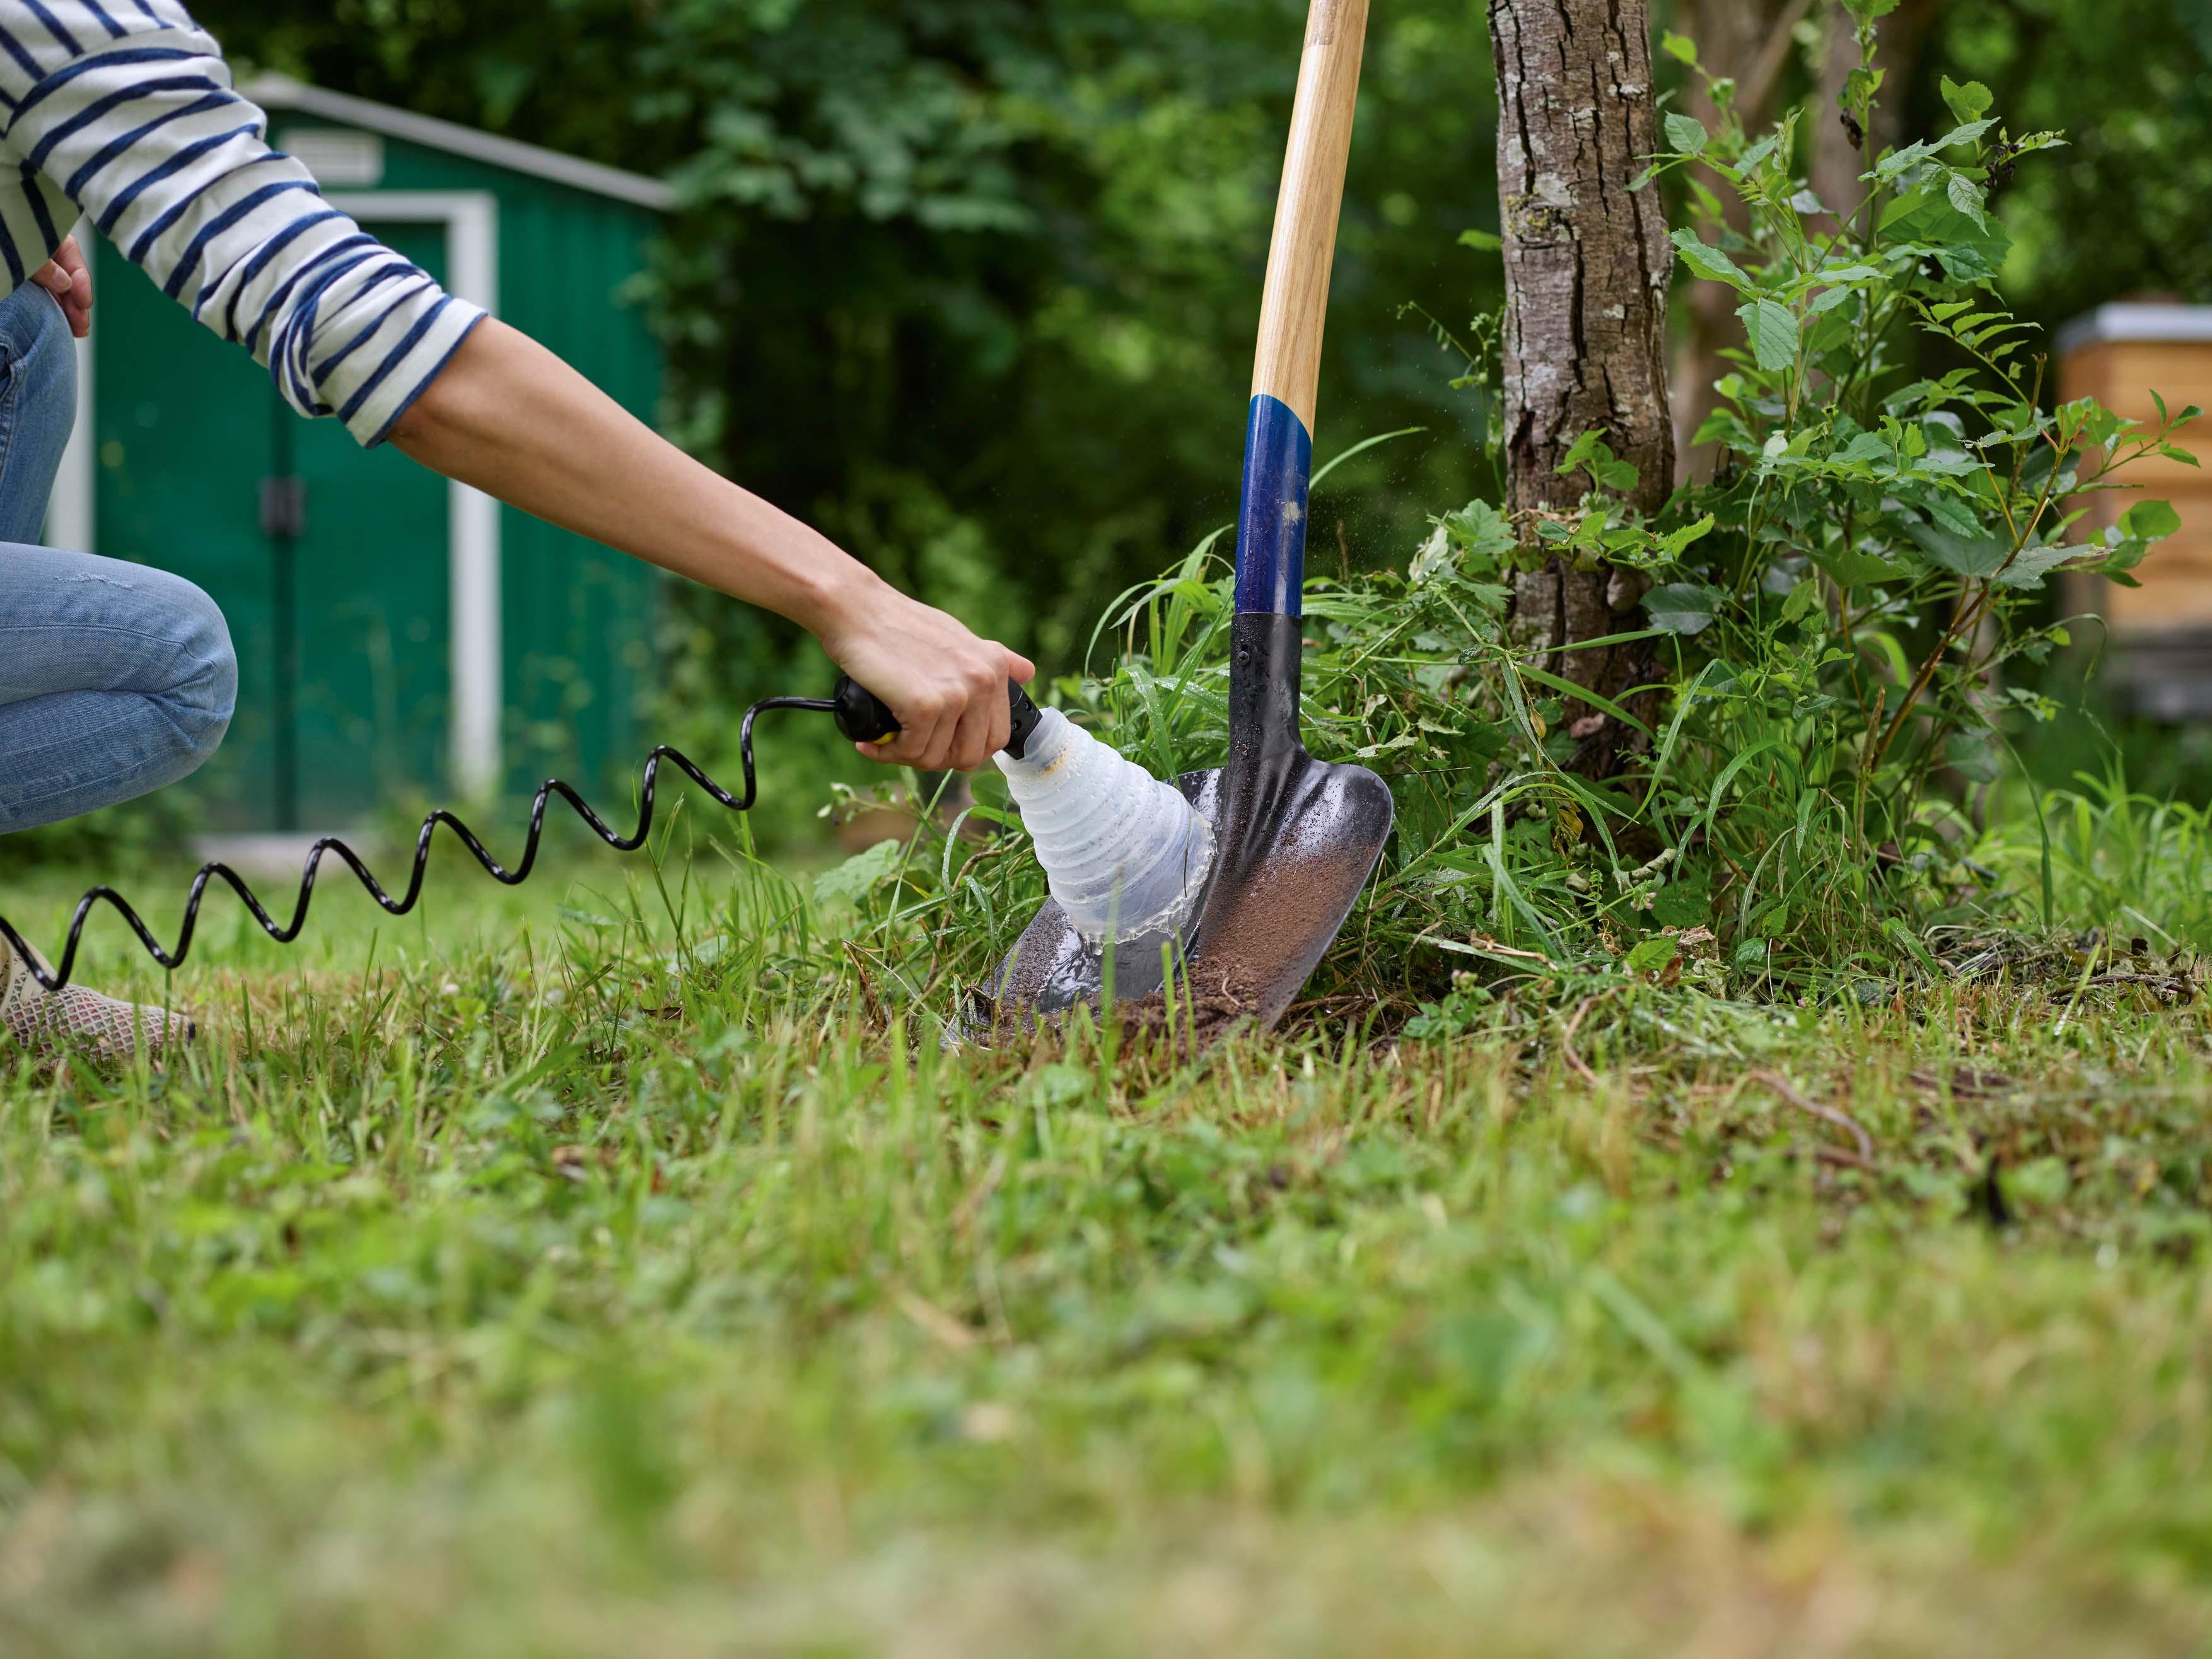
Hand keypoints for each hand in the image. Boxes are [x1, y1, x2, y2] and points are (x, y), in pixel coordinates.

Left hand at [30, 235, 90, 337]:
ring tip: (73, 330)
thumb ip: (44, 265)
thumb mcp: (24, 249)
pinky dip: (50, 306)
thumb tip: (64, 283)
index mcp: (50, 238)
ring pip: (54, 289)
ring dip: (65, 310)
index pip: (74, 262)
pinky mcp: (22, 278)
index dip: (82, 285)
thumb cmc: (3, 235)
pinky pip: (40, 293)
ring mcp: (32, 265)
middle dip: (75, 305)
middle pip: (66, 280)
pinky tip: (56, 319)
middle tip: (80, 327)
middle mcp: (44, 253)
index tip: (85, 304)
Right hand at [820, 584, 1035, 771]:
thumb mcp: (959, 637)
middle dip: (938, 759)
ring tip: (887, 741)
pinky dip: (887, 753)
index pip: (996, 737)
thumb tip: (1028, 672)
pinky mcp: (925, 705)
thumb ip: (992, 659)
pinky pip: (912, 752)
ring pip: (937, 758)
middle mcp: (982, 680)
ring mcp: (956, 694)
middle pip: (971, 754)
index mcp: (994, 667)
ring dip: (908, 757)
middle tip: (909, 747)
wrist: (857, 609)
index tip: (937, 743)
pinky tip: (872, 742)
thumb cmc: (899, 625)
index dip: (964, 749)